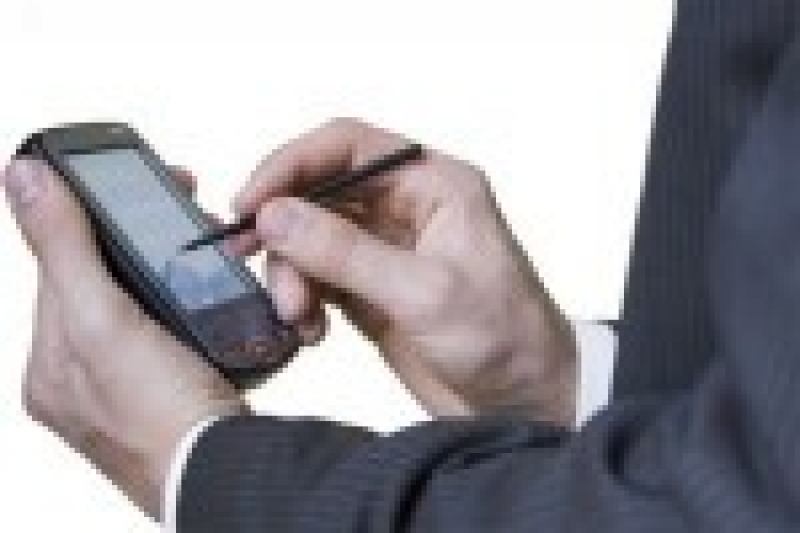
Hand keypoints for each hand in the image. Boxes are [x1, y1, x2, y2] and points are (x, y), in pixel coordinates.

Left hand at [2, 159, 245, 518]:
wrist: (226, 471)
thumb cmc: (164, 419)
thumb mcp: (104, 321)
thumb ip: (64, 248)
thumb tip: (22, 177)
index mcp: (49, 364)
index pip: (59, 267)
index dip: (92, 215)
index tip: (130, 179)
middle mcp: (81, 378)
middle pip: (100, 282)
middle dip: (134, 239)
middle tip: (177, 203)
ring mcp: (127, 386)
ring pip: (136, 303)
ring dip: (160, 267)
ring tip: (194, 241)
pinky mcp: (169, 389)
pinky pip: (165, 328)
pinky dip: (182, 302)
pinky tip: (201, 293)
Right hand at [233, 118, 576, 423]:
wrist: (525, 401)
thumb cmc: (504, 338)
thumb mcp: (424, 292)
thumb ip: (345, 252)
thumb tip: (274, 215)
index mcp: (434, 185)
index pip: (348, 146)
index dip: (291, 164)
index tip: (249, 201)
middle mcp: (406, 209)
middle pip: (319, 193)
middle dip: (283, 227)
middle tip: (249, 259)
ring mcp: (384, 251)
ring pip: (309, 239)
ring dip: (290, 273)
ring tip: (297, 315)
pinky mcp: (370, 291)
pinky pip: (316, 279)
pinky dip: (301, 300)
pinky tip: (310, 331)